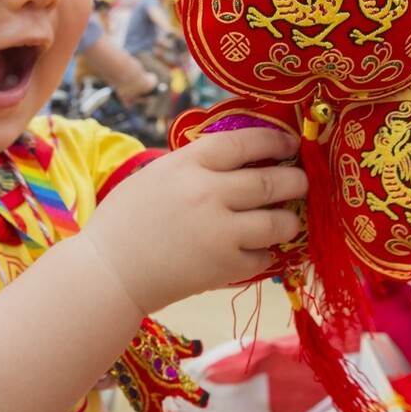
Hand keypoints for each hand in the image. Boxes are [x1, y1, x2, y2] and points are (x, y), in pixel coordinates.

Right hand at [82, 128, 304, 312]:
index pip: (245, 141)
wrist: (108, 272)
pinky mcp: (224, 267)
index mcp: (188, 164)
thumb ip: (196, 165)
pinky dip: (265, 254)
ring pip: (279, 221)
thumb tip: (242, 155)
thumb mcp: (157, 175)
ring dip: (290, 220)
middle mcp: (208, 193)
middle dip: (296, 180)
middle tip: (302, 182)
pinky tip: (257, 251)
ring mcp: (219, 232)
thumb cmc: (125, 221)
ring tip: (289, 220)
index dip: (275, 139)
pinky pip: (264, 257)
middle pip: (272, 180)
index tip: (290, 143)